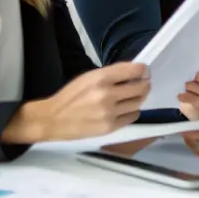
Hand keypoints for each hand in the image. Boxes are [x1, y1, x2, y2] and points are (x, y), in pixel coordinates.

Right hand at [3, 62, 150, 143]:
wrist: (53, 119)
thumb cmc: (71, 95)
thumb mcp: (89, 77)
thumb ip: (112, 74)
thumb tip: (135, 72)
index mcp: (102, 78)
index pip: (134, 70)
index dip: (143, 70)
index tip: (144, 71)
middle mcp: (108, 94)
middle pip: (141, 87)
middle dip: (144, 84)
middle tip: (143, 83)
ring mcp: (110, 112)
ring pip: (138, 102)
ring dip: (139, 98)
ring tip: (133, 96)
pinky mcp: (110, 127)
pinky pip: (132, 116)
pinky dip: (132, 111)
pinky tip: (125, 108)